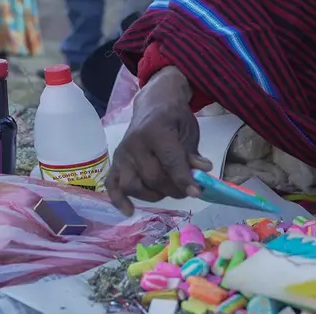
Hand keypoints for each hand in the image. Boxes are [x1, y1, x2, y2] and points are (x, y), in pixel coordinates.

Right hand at [104, 67, 212, 216]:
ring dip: (153, 195)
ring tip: (167, 190)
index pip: (170, 161)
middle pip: (152, 178)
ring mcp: (122, 154)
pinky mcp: (115, 162)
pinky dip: (119, 200)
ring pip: (133, 185)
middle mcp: (135, 144)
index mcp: (155, 131)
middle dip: (173, 189)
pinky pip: (112, 185)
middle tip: (187, 190)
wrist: (153, 105)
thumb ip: (193, 153)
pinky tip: (130, 210)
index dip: (184, 179)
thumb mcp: (189, 130)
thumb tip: (203, 171)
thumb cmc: (174, 118)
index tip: (197, 192)